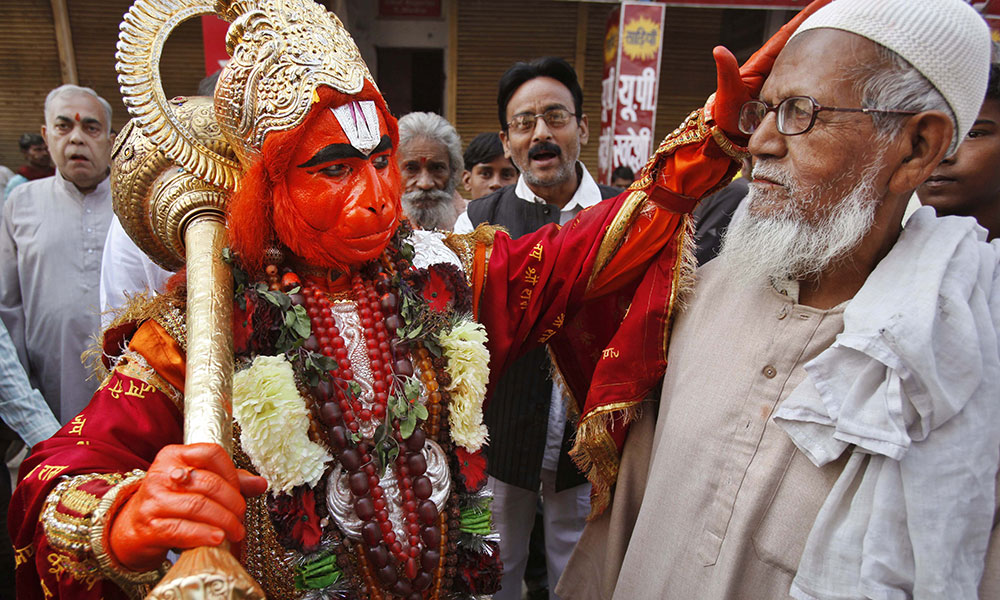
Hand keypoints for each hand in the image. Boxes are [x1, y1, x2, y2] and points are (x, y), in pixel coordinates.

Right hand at [108, 443, 267, 571]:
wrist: (130, 529)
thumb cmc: (170, 502)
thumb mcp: (197, 484)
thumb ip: (230, 481)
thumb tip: (261, 484)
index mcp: (174, 455)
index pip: (211, 453)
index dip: (231, 473)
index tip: (241, 491)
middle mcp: (161, 473)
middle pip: (208, 483)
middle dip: (232, 502)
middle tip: (241, 516)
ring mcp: (152, 499)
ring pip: (197, 506)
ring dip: (223, 521)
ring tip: (235, 531)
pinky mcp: (148, 525)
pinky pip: (182, 529)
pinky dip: (204, 535)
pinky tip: (217, 539)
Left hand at [710, 0, 832, 138]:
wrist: (731, 135)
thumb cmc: (726, 115)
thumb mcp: (727, 92)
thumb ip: (727, 72)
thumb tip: (719, 50)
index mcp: (762, 62)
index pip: (787, 33)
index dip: (805, 17)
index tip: (824, 1)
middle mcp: (774, 66)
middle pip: (800, 39)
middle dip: (819, 22)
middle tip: (841, 9)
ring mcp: (782, 78)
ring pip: (804, 55)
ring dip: (822, 40)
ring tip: (845, 26)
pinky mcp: (787, 90)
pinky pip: (806, 74)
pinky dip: (819, 64)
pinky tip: (835, 59)